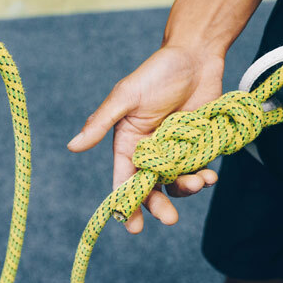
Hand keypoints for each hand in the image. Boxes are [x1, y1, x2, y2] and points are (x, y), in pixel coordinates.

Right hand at [67, 45, 222, 233]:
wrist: (196, 56)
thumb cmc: (156, 73)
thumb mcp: (125, 96)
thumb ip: (101, 122)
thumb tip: (72, 146)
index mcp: (128, 144)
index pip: (123, 181)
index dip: (126, 204)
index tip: (132, 226)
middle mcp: (149, 153)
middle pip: (151, 190)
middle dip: (159, 206)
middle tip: (170, 219)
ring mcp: (175, 152)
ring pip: (176, 184)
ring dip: (185, 190)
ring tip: (198, 182)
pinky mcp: (198, 147)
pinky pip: (198, 170)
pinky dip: (204, 177)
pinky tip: (210, 175)